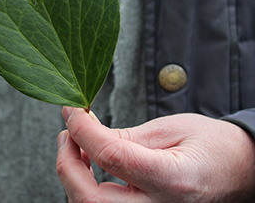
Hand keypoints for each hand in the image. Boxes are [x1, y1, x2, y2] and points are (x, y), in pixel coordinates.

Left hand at [56, 107, 254, 202]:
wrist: (239, 172)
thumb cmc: (212, 147)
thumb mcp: (170, 130)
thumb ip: (124, 136)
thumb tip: (85, 130)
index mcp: (172, 180)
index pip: (111, 157)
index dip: (83, 130)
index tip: (72, 110)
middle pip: (90, 199)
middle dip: (67, 164)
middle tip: (67, 133)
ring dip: (73, 176)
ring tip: (76, 144)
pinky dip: (85, 187)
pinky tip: (89, 165)